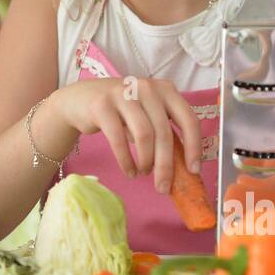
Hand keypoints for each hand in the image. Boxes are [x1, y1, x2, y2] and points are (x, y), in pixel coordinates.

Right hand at [53, 77, 203, 193]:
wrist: (80, 100)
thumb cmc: (121, 112)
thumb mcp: (147, 115)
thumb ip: (164, 132)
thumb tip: (183, 168)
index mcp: (165, 89)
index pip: (188, 119)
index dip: (193, 147)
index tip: (193, 171)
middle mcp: (147, 87)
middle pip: (164, 132)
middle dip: (166, 165)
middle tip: (163, 187)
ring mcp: (123, 93)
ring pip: (144, 135)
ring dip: (146, 161)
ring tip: (143, 173)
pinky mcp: (102, 105)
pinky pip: (119, 139)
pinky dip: (126, 160)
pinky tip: (129, 171)